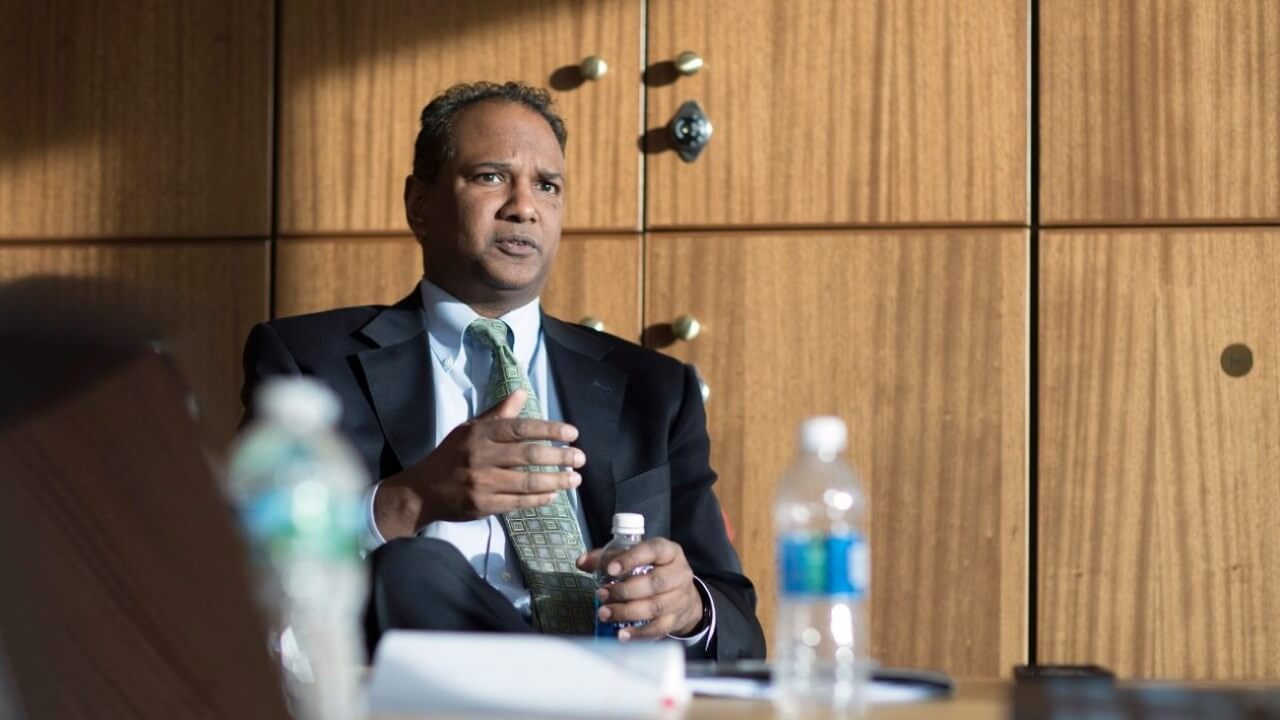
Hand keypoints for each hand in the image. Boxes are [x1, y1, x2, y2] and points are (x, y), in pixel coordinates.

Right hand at [374, 389, 585, 538]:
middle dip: (559, 456)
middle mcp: (481, 457)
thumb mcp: (469, 429)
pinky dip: (539, 499)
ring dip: (556, 480)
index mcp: (479, 434)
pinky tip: (554, 494)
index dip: (549, 430)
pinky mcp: (483, 505)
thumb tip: (521, 392)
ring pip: (527, 482)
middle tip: (580, 458)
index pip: (520, 428)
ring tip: (575, 479)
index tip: (572, 433)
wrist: (422, 491)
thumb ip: (497, 413)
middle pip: (528, 455)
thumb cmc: (450, 456)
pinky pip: (518, 502)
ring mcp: (482, 483)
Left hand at [576, 538, 704, 639]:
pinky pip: (658, 628)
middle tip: (602, 594)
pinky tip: (622, 634)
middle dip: (625, 591)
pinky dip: (638, 633)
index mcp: (669, 552)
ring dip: (626, 612)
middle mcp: (679, 574)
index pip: (653, 550)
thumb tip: (581, 561)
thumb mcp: (636, 557)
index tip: (610, 570)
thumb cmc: (654, 570)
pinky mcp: (676, 619)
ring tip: (605, 613)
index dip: (631, 559)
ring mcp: (680, 598)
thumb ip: (608, 557)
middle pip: (655, 582)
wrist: (682, 595)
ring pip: (655, 607)